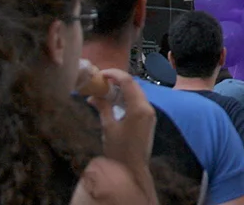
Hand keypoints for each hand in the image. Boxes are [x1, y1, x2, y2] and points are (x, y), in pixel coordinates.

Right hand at [85, 69, 156, 203]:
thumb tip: (94, 96)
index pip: (128, 82)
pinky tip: (112, 103)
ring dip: (120, 91)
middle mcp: (147, 108)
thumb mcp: (108, 127)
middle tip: (100, 83)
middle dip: (117, 82)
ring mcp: (149, 114)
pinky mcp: (148, 120)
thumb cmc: (119, 150)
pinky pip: (137, 103)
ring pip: (135, 94)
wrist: (133, 170)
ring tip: (103, 93)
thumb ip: (103, 108)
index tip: (101, 74)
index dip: (114, 74)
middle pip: (133, 86)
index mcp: (139, 108)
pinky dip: (125, 100)